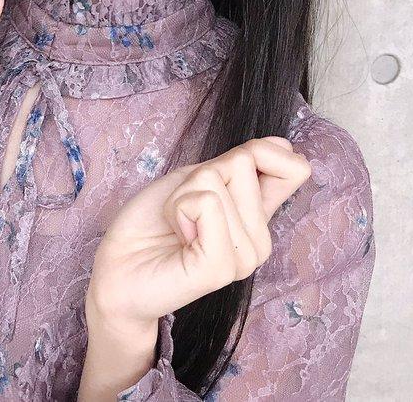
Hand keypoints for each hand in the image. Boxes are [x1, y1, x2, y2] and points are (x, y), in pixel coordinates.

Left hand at [86, 137, 311, 330]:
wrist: (119, 266)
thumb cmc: (152, 223)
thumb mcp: (196, 180)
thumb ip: (240, 165)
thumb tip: (284, 145)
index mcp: (257, 216)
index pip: (292, 169)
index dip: (262, 153)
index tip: (221, 171)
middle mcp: (259, 238)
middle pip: (244, 161)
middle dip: (198, 175)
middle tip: (182, 210)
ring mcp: (244, 257)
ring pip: (217, 179)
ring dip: (182, 194)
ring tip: (177, 226)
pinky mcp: (221, 268)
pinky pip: (207, 204)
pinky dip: (179, 208)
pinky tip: (179, 238)